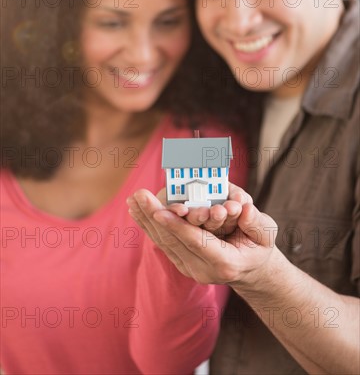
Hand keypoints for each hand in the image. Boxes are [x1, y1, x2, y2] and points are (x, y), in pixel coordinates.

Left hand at [127, 183, 278, 287]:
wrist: (253, 271)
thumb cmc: (260, 247)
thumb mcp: (266, 234)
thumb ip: (256, 222)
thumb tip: (243, 206)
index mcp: (225, 263)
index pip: (196, 242)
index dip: (178, 226)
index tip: (160, 211)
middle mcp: (204, 270)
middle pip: (174, 242)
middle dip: (153, 217)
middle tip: (138, 195)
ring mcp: (191, 270)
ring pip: (164, 243)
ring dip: (146, 220)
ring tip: (132, 200)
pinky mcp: (183, 265)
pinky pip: (163, 244)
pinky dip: (149, 227)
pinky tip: (137, 212)